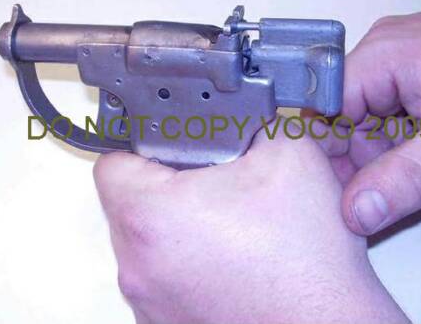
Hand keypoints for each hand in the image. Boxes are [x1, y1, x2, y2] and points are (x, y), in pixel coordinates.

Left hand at [94, 128, 408, 323]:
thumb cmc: (308, 265)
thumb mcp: (288, 154)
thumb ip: (248, 122)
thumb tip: (233, 118)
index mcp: (151, 217)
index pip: (112, 161)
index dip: (143, 142)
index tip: (169, 144)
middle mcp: (138, 266)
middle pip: (129, 203)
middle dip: (168, 184)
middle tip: (211, 182)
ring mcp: (149, 301)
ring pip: (148, 241)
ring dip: (180, 225)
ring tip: (229, 221)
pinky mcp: (166, 322)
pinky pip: (164, 274)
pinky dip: (189, 260)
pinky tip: (231, 255)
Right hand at [329, 10, 420, 234]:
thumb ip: (406, 180)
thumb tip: (355, 212)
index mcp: (381, 54)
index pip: (323, 108)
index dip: (327, 153)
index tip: (339, 189)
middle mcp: (383, 52)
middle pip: (343, 116)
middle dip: (359, 158)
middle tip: (385, 192)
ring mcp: (401, 61)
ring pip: (367, 119)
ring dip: (384, 153)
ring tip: (420, 168)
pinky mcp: (417, 74)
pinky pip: (391, 114)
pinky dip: (402, 142)